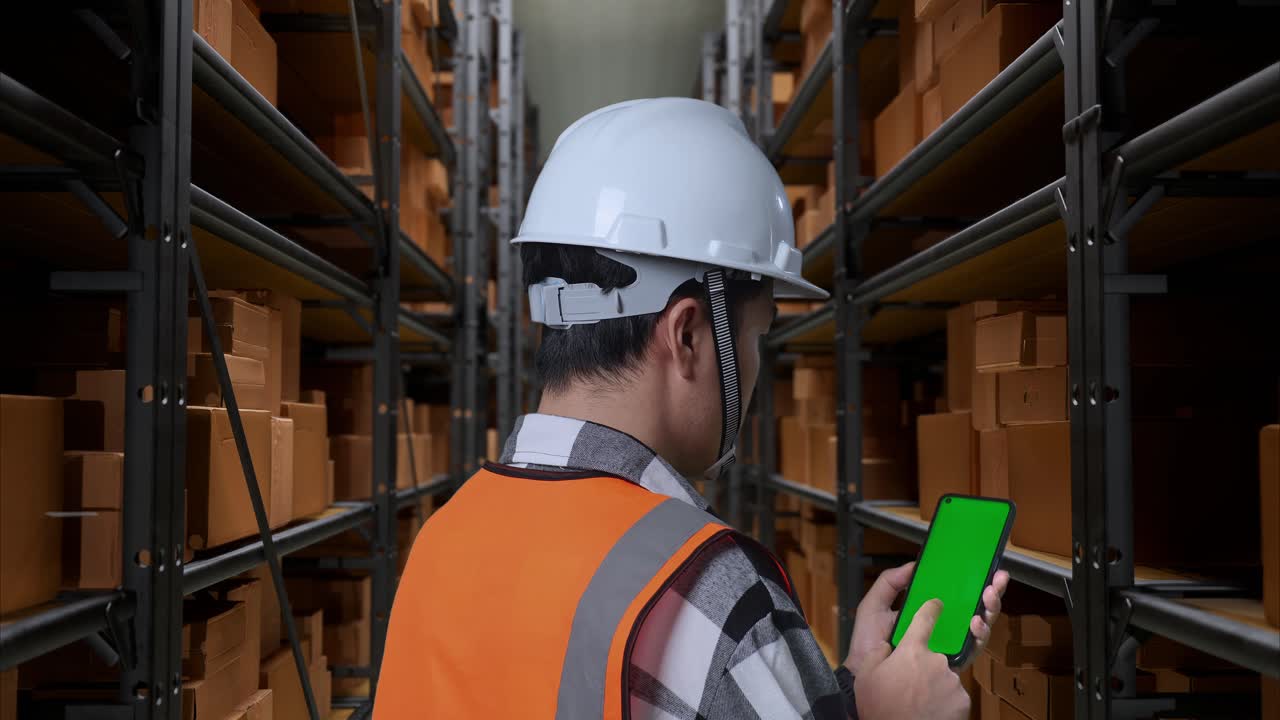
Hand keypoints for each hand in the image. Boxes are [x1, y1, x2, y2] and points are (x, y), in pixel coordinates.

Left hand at [842, 564, 1010, 674]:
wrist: (866, 674)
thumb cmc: (868, 642)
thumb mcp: (875, 606)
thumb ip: (890, 583)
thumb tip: (914, 564)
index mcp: (926, 611)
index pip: (954, 594)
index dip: (971, 581)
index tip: (984, 568)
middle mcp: (942, 627)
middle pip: (974, 607)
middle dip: (990, 592)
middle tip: (996, 580)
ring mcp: (950, 644)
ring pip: (980, 626)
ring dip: (989, 609)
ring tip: (988, 596)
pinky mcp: (953, 662)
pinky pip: (974, 648)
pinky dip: (979, 634)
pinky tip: (975, 622)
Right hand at [853, 599, 969, 719]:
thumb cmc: (880, 707)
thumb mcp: (868, 676)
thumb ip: (878, 653)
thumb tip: (887, 646)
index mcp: (912, 650)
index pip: (925, 618)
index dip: (931, 609)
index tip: (936, 604)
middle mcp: (936, 661)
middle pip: (934, 655)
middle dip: (925, 666)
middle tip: (911, 685)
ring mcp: (951, 680)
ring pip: (944, 676)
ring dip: (934, 685)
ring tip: (918, 701)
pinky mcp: (963, 700)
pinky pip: (954, 695)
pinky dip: (945, 701)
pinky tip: (931, 711)